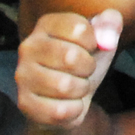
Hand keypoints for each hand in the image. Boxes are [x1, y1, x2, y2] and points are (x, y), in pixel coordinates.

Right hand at [16, 9, 122, 127]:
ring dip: (81, 89)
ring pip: (64, 86)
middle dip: (88, 68)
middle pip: (70, 57)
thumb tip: (106, 39)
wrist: (70, 97)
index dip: (94, 42)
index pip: (79, 29)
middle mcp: (28, 47)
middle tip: (84, 70)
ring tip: (76, 86)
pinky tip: (69, 104)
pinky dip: (73, 110)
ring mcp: (23, 76)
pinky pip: (59, 111)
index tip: (89, 47)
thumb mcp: (103, 37)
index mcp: (47, 24)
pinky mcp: (24, 104)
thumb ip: (111, 23)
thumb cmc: (85, 60)